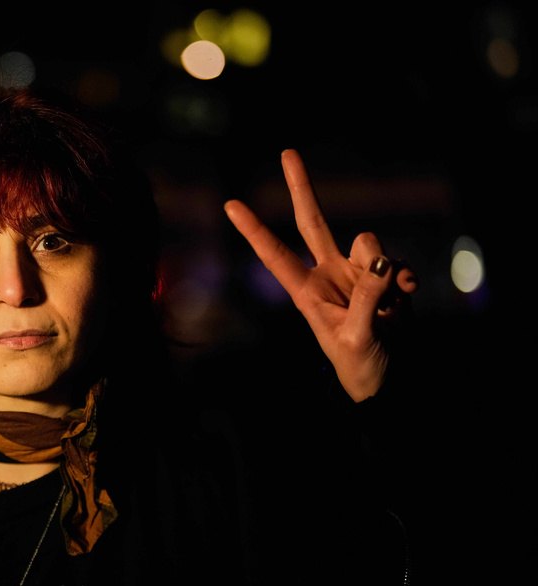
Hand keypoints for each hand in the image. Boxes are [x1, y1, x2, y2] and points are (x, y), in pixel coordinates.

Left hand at [224, 149, 416, 401]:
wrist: (390, 380)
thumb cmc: (360, 367)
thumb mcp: (357, 338)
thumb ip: (367, 298)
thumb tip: (379, 261)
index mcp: (306, 292)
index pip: (275, 254)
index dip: (254, 229)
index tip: (230, 204)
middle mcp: (328, 274)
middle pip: (314, 222)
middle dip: (302, 188)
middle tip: (287, 152)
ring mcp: (357, 274)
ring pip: (369, 244)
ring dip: (385, 269)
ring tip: (390, 306)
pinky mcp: (386, 279)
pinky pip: (396, 263)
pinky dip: (405, 278)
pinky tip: (408, 299)